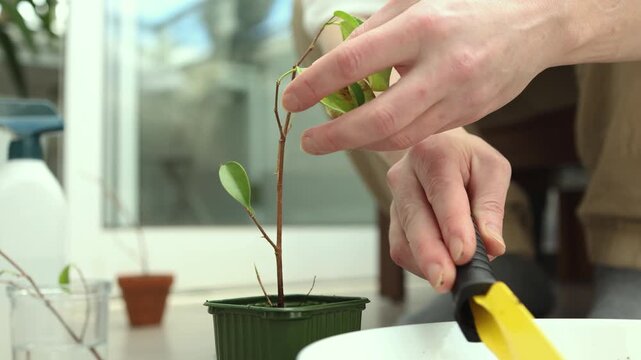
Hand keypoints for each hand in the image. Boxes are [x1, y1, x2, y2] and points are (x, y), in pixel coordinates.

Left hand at [284, 0, 568, 153]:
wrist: (535, 22)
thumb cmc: (467, 5)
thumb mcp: (415, 0)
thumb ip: (373, 32)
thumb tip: (334, 66)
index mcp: (422, 27)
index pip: (353, 63)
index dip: (315, 85)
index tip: (292, 100)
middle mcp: (442, 66)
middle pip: (377, 118)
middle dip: (335, 136)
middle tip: (307, 141)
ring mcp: (460, 96)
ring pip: (398, 135)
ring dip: (359, 142)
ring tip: (334, 136)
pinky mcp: (470, 115)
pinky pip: (419, 135)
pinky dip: (388, 138)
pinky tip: (369, 133)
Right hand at [386, 128, 508, 291]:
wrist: (438, 149)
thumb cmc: (467, 160)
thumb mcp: (492, 170)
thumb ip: (491, 206)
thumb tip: (492, 245)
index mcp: (434, 154)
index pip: (442, 193)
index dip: (452, 226)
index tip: (463, 253)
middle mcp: (405, 175)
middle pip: (414, 219)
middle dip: (430, 253)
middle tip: (446, 280)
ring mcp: (394, 199)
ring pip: (403, 238)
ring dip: (425, 263)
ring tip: (450, 279)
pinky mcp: (392, 221)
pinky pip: (400, 249)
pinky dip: (421, 264)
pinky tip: (440, 267)